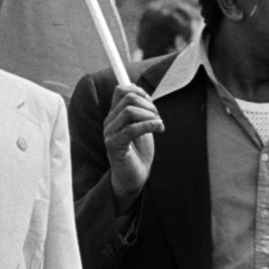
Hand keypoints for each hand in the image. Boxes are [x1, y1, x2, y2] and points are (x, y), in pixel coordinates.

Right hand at [104, 83, 162, 206]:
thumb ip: (139, 110)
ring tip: (159, 125)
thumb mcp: (141, 126)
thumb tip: (139, 90)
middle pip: (128, 98)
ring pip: (129, 111)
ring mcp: (109, 133)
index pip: (120, 89)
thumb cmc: (139, 153)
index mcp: (115, 115)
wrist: (133, 178)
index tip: (152, 103)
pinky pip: (131, 129)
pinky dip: (149, 125)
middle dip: (149, 104)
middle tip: (158, 117)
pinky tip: (159, 128)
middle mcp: (109, 121)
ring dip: (150, 115)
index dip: (139, 90)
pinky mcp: (113, 145)